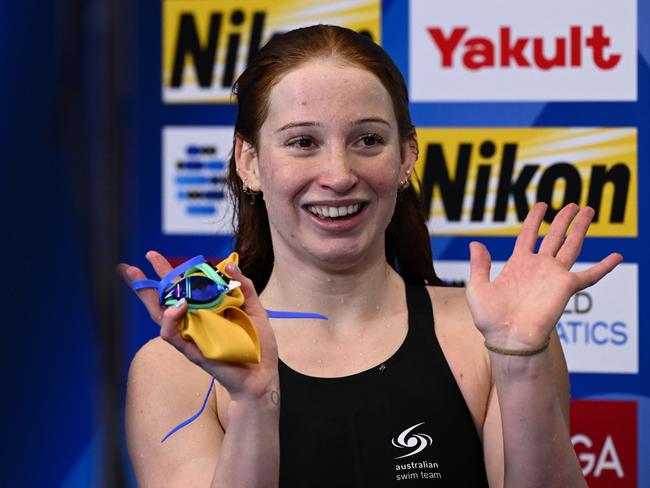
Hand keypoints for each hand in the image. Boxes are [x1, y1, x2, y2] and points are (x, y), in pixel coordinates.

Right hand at [118, 251, 278, 401]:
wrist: (263, 375)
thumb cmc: (257, 344)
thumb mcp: (254, 308)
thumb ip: (243, 286)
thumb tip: (229, 263)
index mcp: (206, 310)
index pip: (181, 288)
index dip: (166, 272)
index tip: (152, 256)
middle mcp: (194, 322)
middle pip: (163, 301)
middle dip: (144, 284)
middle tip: (129, 268)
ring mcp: (191, 336)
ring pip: (161, 317)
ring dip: (149, 298)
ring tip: (141, 280)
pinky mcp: (192, 351)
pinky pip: (174, 336)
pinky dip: (171, 321)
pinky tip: (176, 306)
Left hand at [466, 202, 621, 349]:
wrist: (508, 338)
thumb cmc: (491, 319)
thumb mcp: (477, 288)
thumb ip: (479, 265)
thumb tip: (475, 243)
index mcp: (518, 265)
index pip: (527, 235)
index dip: (534, 220)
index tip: (541, 205)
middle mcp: (538, 268)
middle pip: (554, 236)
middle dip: (563, 220)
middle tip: (574, 205)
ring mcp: (553, 276)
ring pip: (571, 246)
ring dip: (580, 228)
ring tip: (589, 210)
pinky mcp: (566, 288)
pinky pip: (589, 275)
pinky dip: (604, 266)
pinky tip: (617, 256)